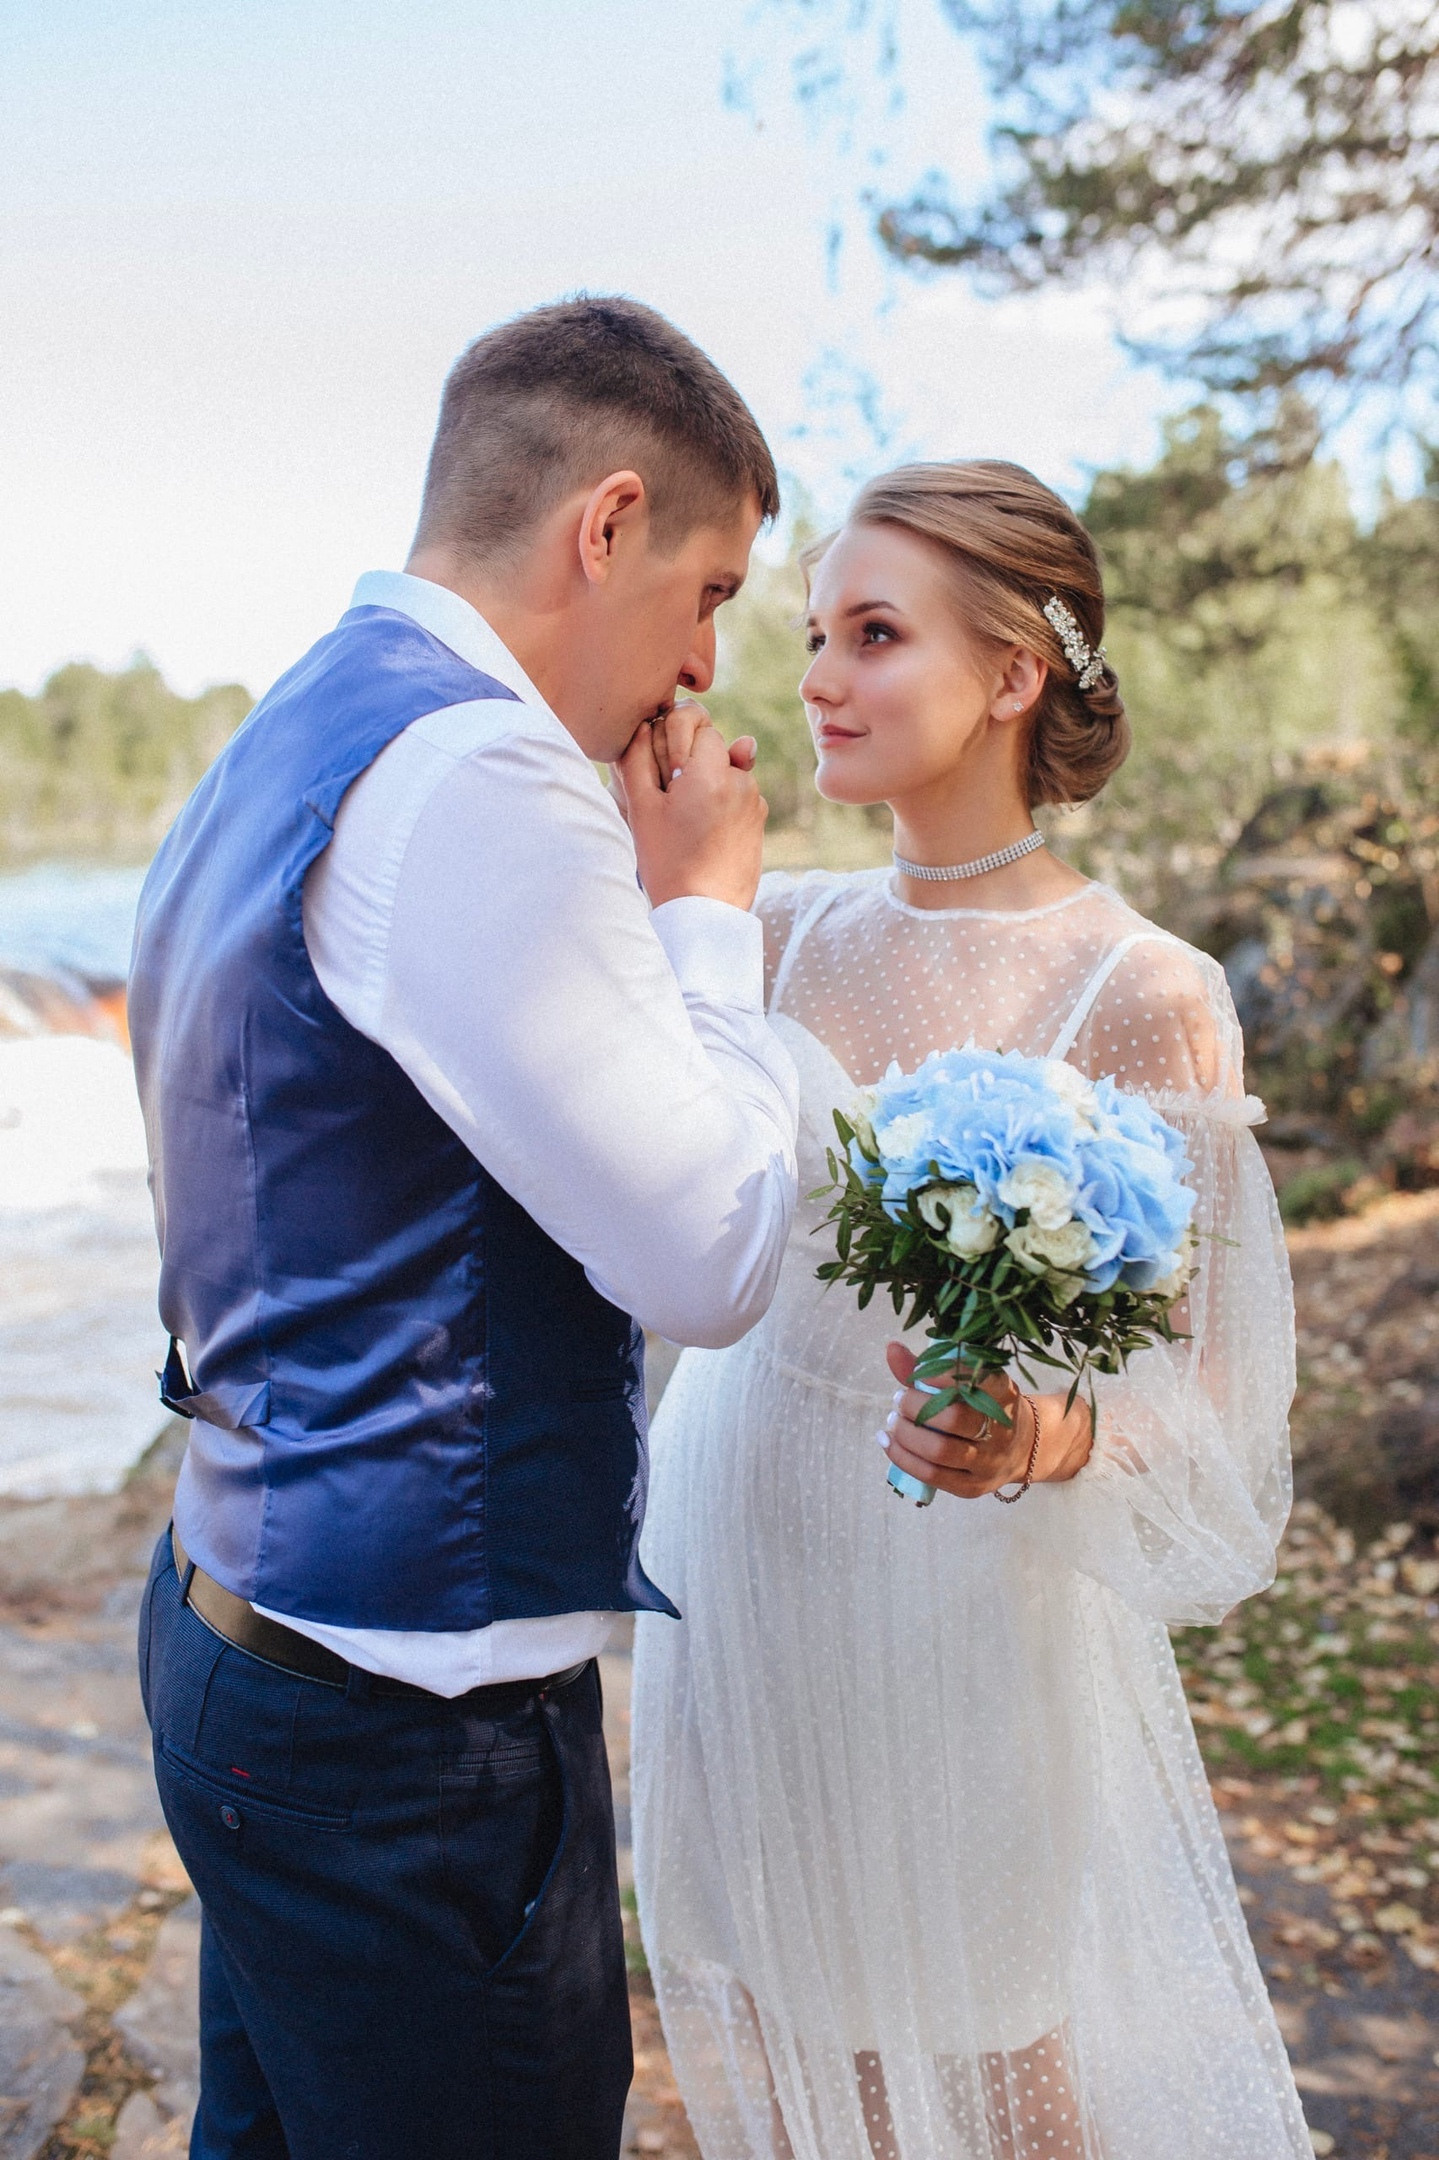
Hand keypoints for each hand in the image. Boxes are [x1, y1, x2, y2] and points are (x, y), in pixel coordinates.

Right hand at [613, 701, 766, 910]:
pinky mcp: (759, 820)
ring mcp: (755, 801)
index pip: (698, 725)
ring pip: (727, 771)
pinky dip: (722, 804)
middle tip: (673, 800)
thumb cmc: (667, 862)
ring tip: (688, 822)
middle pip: (714, 747)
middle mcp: (741, 781)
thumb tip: (644, 725)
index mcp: (711, 773)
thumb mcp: (641, 809)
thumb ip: (638, 758)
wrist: (703, 911)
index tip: (666, 774)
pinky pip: (738, 796)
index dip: (677, 742)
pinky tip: (705, 834)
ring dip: (708, 784)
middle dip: (693, 763)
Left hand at [880, 1341, 1093, 1499]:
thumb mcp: (972, 1381)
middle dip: (915, 1407)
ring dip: (905, 1435)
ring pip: (939, 1451)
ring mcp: (989, 1462)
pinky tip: (888, 1443)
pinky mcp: (973, 1486)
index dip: (936, 1377)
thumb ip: (932, 1367)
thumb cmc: (986, 1406)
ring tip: (892, 1422)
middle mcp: (1000, 1429)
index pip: (968, 1382)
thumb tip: (892, 1349)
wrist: (1024, 1447)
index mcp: (1002, 1393)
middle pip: (952, 1418)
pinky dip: (903, 1458)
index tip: (916, 1374)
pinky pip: (932, 1476)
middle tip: (899, 1400)